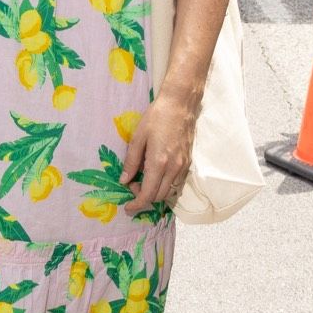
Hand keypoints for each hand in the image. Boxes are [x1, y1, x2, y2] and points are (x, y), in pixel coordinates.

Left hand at [120, 90, 194, 214]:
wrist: (180, 105)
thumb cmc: (156, 118)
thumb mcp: (138, 138)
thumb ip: (131, 162)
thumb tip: (124, 180)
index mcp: (159, 163)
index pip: (148, 194)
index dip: (136, 204)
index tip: (127, 207)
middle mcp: (174, 169)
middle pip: (159, 197)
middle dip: (144, 197)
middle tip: (132, 184)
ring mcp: (183, 166)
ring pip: (169, 192)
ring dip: (155, 192)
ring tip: (143, 178)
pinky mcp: (188, 162)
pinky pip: (176, 183)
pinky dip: (164, 185)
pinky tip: (155, 174)